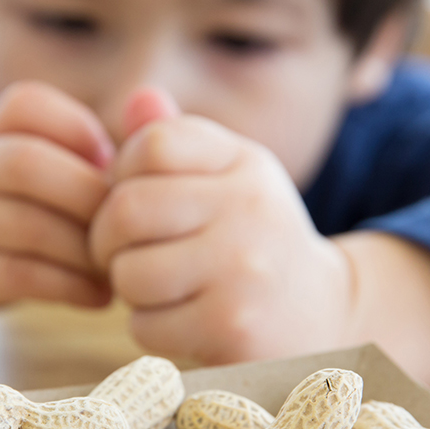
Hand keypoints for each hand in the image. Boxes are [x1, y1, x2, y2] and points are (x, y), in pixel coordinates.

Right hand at [0, 82, 114, 347]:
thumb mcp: (11, 180)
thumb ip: (71, 160)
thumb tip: (155, 140)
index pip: (24, 104)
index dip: (77, 129)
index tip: (110, 166)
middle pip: (23, 163)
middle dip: (88, 196)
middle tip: (127, 228)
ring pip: (24, 226)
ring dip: (85, 251)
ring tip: (118, 268)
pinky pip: (15, 275)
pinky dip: (68, 287)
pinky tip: (97, 297)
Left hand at [90, 89, 351, 363]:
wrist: (321, 317)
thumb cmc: (252, 244)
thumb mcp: (229, 181)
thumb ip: (179, 143)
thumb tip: (138, 98)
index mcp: (245, 163)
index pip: (152, 144)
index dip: (122, 175)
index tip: (137, 202)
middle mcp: (250, 207)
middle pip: (127, 208)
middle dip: (108, 239)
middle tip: (124, 255)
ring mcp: (244, 268)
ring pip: (129, 271)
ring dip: (129, 289)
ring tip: (160, 289)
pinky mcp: (232, 326)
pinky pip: (145, 324)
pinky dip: (150, 330)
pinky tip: (183, 323)